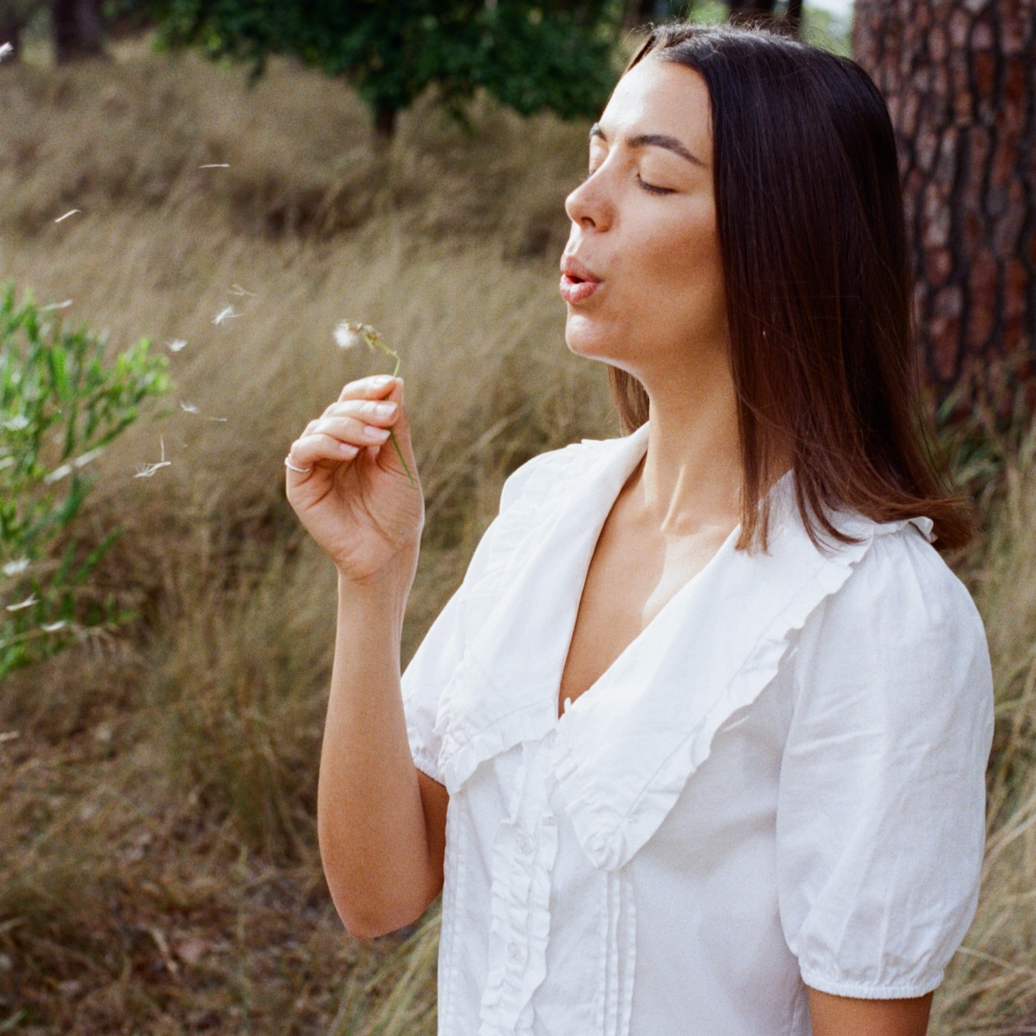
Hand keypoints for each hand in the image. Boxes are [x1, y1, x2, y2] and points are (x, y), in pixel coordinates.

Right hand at [285, 375, 422, 582]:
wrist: (389, 553)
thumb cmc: (398, 512)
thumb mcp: (401, 462)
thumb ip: (395, 425)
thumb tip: (395, 382)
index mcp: (358, 439)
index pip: (354, 402)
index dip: (368, 389)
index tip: (390, 383)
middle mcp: (334, 447)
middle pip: (339, 410)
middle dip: (365, 409)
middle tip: (389, 414)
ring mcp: (316, 463)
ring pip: (322, 425)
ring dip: (351, 425)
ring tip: (378, 437)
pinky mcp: (301, 483)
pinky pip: (303, 451)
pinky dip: (325, 444)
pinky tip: (349, 452)